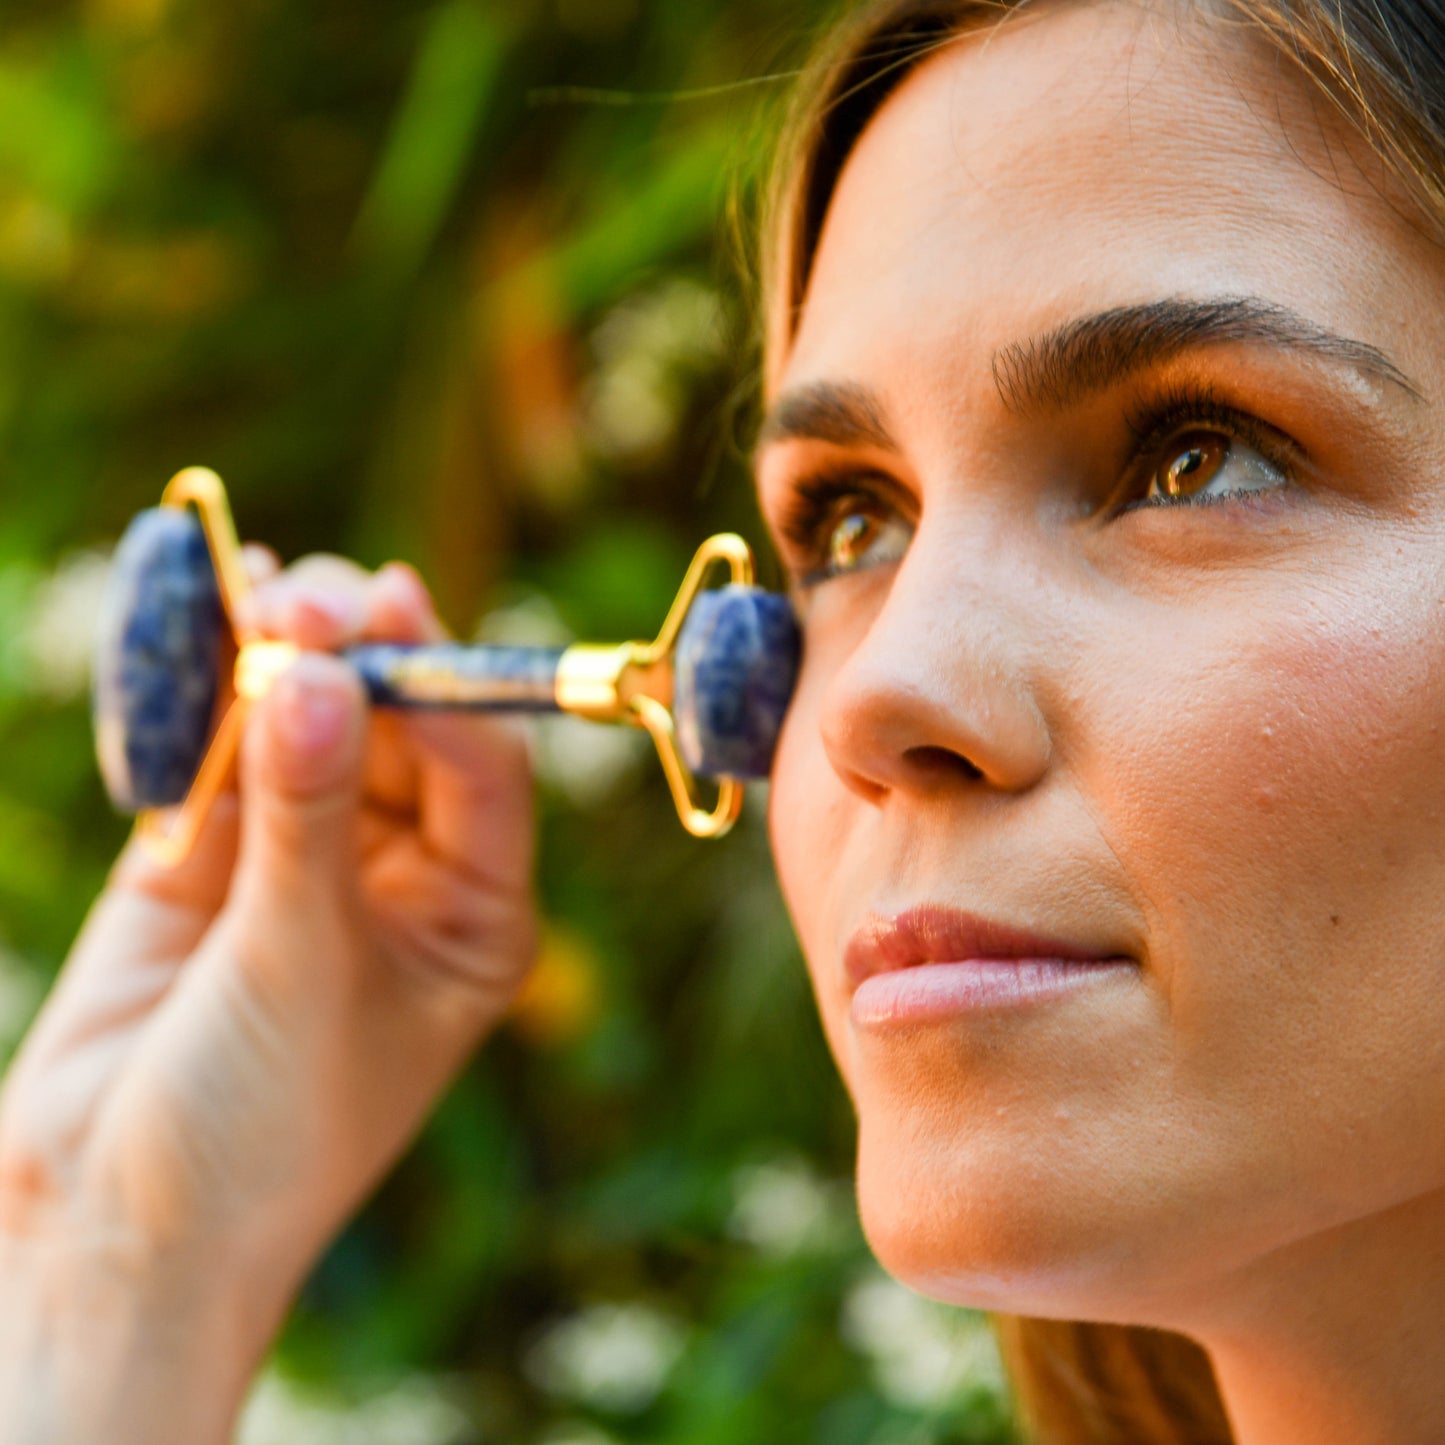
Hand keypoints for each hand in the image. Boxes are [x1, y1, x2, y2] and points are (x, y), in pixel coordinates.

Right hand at [0, 552, 536, 1439]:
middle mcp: (406, 877)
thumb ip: (304, 816)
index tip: (394, 618)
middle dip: (359, 658)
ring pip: (311, 725)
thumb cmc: (255, 1128)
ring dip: (286, 656)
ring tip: (263, 594)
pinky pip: (224, 751)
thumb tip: (312, 669)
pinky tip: (213, 619)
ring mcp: (308, 858)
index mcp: (475, 916)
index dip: (443, 687)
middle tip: (313, 598)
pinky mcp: (210, 854)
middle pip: (399, 728)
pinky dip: (215, 692)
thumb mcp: (300, 964)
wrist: (112, 1228)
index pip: (484, 770)